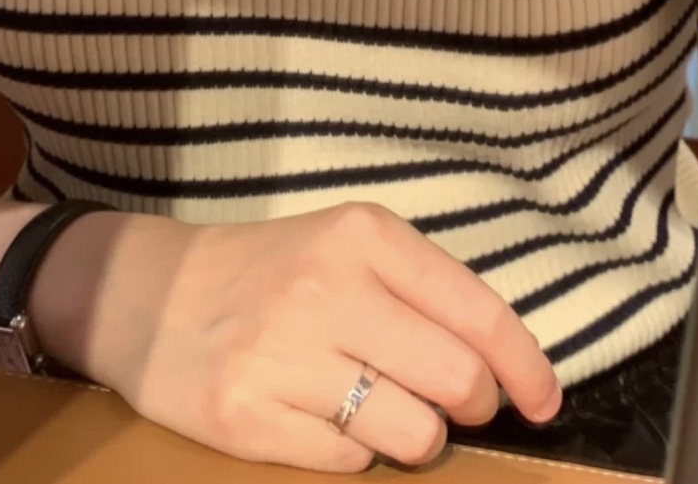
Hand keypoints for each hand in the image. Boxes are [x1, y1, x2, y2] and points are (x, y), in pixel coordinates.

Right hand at [35, 203, 560, 472]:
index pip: (479, 312)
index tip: (545, 400)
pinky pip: (350, 462)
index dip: (527, 366)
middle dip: (475, 405)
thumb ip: (425, 291)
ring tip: (387, 407)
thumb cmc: (276, 270)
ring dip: (419, 435)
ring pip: (412, 433)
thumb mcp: (351, 247)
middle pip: (457, 380)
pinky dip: (357, 451)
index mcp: (366, 237)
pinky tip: (327, 417)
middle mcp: (329, 291)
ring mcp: (284, 357)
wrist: (152, 295)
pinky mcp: (246, 420)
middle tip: (459, 404)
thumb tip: (504, 363)